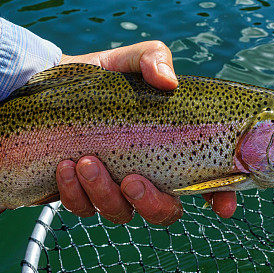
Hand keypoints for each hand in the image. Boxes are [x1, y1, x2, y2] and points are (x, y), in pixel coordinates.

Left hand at [55, 41, 236, 224]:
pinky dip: (75, 193)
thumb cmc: (104, 77)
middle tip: (131, 180)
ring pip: (120, 213)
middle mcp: (147, 177)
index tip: (222, 206)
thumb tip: (168, 81)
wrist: (51, 86)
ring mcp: (114, 190)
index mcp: (171, 150)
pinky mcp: (81, 195)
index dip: (220, 198)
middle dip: (151, 203)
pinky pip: (82, 209)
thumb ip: (153, 59)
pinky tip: (66, 167)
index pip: (206, 183)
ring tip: (86, 162)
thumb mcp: (129, 60)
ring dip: (104, 194)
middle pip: (164, 212)